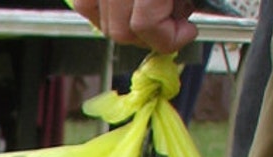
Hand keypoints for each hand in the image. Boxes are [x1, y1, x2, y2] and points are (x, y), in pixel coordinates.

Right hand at [65, 0, 197, 52]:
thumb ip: (184, 0)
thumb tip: (182, 16)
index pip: (146, 22)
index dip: (169, 36)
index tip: (186, 33)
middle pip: (121, 29)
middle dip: (149, 37)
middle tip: (171, 25)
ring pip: (101, 21)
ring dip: (127, 26)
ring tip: (152, 11)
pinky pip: (86, 4)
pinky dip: (102, 12)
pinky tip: (124, 7)